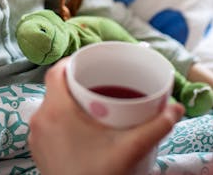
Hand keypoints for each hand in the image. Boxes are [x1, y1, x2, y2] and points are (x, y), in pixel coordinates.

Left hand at [29, 59, 183, 174]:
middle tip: (101, 82)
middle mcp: (40, 120)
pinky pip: (49, 124)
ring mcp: (36, 138)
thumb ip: (155, 127)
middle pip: (56, 88)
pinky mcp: (39, 152)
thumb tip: (176, 109)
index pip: (57, 71)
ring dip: (70, 101)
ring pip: (51, 106)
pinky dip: (64, 119)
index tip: (92, 62)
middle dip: (78, 82)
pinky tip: (84, 128)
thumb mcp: (130, 150)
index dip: (73, 61)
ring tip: (95, 103)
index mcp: (55, 111)